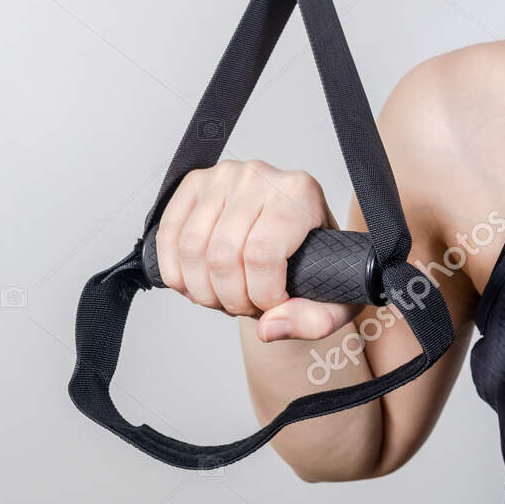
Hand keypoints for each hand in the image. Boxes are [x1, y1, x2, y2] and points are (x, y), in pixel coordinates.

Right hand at [153, 160, 364, 342]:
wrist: (298, 233)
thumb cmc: (318, 259)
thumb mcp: (336, 295)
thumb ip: (315, 320)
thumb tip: (269, 327)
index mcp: (300, 192)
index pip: (263, 255)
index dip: (262, 295)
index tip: (273, 305)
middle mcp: (260, 176)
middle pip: (223, 255)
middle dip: (230, 298)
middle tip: (246, 307)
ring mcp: (223, 176)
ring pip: (192, 249)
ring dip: (202, 290)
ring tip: (224, 297)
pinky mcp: (194, 183)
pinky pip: (168, 235)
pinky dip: (175, 272)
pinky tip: (195, 286)